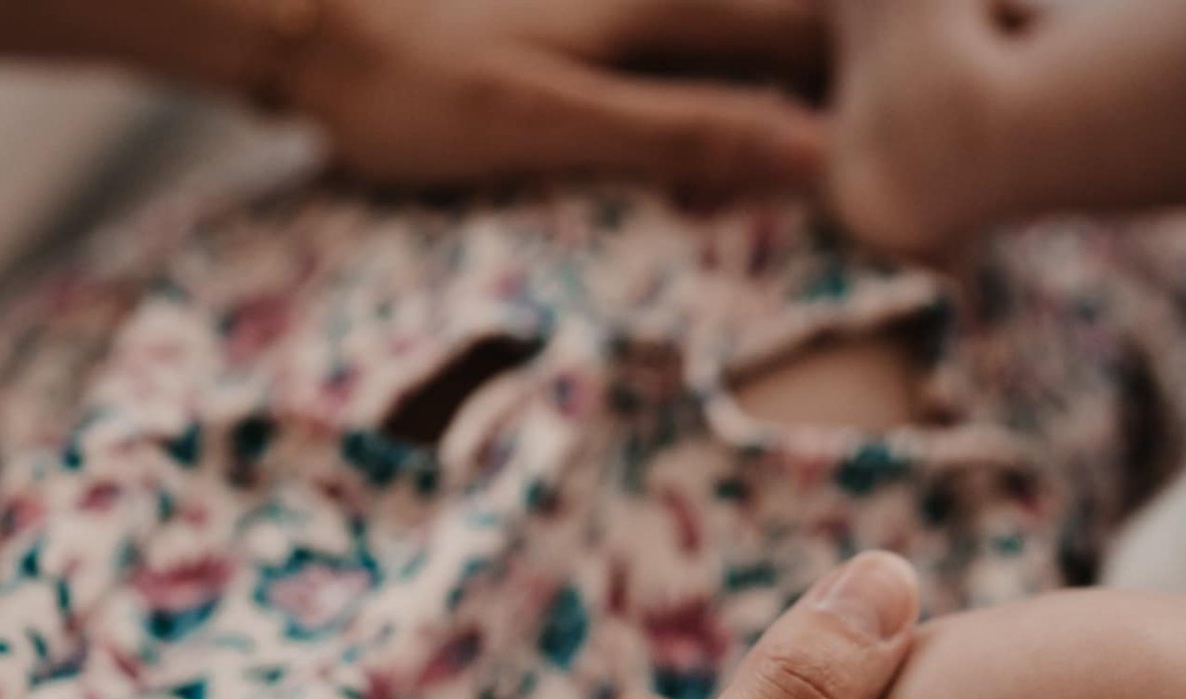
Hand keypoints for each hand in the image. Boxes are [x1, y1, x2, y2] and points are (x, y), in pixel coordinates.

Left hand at [283, 0, 828, 193]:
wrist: (301, 20)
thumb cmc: (415, 78)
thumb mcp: (554, 122)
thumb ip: (685, 131)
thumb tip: (819, 154)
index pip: (816, 31)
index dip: (868, 98)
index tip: (884, 175)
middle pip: (786, 28)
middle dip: (822, 102)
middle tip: (829, 192)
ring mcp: (623, 1)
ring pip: (731, 40)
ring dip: (757, 105)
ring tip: (756, 188)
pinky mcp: (586, 21)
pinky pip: (676, 54)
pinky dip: (696, 103)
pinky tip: (682, 161)